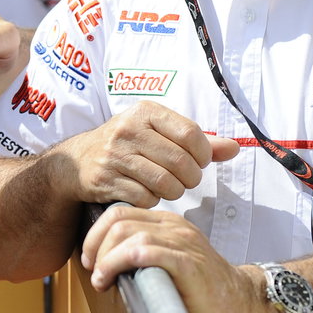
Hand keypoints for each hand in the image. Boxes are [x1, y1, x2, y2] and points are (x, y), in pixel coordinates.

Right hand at [52, 101, 239, 207]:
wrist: (77, 161)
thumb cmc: (127, 144)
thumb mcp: (158, 133)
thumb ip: (198, 141)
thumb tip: (234, 148)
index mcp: (145, 111)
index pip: (191, 134)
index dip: (203, 154)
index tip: (197, 161)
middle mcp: (128, 129)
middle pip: (181, 163)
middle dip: (190, 178)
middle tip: (185, 180)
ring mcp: (115, 155)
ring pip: (166, 184)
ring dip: (173, 192)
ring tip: (166, 187)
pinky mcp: (106, 179)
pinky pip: (145, 198)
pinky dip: (151, 200)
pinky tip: (144, 192)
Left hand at [81, 204, 276, 312]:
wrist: (241, 307)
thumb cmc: (201, 290)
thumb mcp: (169, 261)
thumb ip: (145, 252)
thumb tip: (103, 260)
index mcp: (168, 223)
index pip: (119, 212)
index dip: (95, 233)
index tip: (88, 257)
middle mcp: (174, 226)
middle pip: (119, 220)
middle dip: (95, 245)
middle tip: (91, 269)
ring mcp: (182, 243)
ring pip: (129, 234)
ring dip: (105, 258)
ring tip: (101, 279)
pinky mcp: (188, 264)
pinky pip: (148, 251)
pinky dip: (122, 263)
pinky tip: (114, 278)